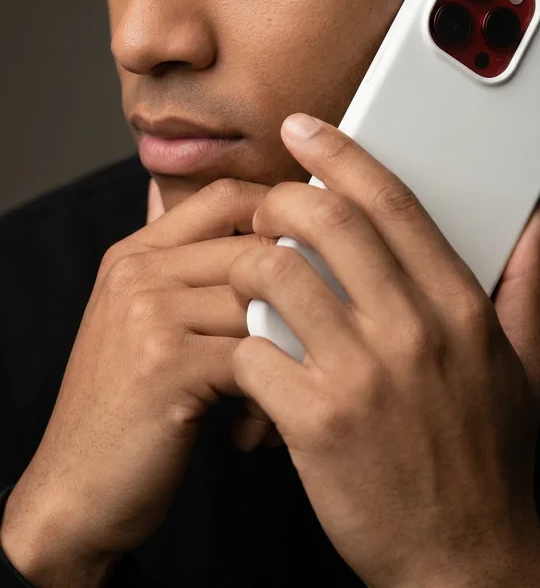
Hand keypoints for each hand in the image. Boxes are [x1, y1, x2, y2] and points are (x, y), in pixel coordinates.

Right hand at [1, 179, 272, 584]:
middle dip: (299, 293)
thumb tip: (261, 233)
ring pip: (265, 299)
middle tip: (317, 336)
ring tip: (290, 387)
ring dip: (291, 346)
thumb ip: (192, 276)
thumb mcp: (147, 325)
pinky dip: (274, 390)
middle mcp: (138, 272)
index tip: (312, 256)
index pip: (226, 196)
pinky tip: (262, 425)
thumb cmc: (131, 408)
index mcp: (137, 254)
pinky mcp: (165, 364)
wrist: (76, 490)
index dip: (280, 215)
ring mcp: (148, 314)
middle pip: (256, 246)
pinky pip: (257, 353)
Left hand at [229, 114, 539, 587]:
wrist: (461, 557)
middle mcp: (412, 331)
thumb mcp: (524, 365)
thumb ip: (527, 283)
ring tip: (248, 275)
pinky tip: (251, 353)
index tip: (307, 130)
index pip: (393, 202)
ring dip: (250, 264)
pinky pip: (254, 351)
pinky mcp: (316, 422)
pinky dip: (242, 342)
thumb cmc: (486, 458)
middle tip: (266, 205)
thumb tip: (536, 221)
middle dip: (282, 196)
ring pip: (277, 276)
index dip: (343, 155)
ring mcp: (362, 376)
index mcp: (459, 308)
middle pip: (328, 222)